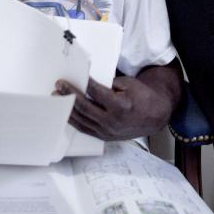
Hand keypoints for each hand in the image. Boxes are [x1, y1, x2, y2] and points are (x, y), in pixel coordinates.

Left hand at [57, 74, 174, 140]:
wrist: (155, 116)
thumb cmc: (143, 97)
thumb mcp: (129, 84)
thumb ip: (109, 84)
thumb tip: (88, 82)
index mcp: (120, 106)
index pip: (96, 93)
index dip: (83, 84)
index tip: (73, 77)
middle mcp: (112, 121)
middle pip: (85, 107)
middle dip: (70, 95)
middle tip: (59, 86)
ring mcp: (107, 131)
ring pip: (82, 120)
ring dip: (68, 108)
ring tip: (58, 98)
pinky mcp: (105, 137)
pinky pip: (85, 129)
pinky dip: (74, 120)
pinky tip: (67, 112)